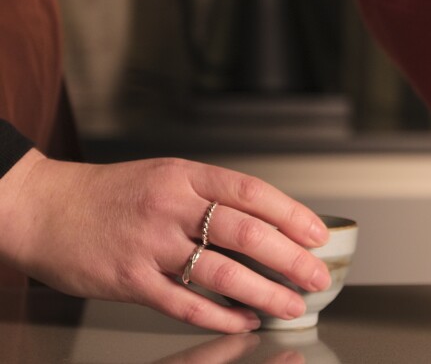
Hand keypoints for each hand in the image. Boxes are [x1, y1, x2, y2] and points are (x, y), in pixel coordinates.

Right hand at [0, 150, 330, 332]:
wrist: (44, 208)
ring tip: (292, 303)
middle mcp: (170, 207)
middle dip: (291, 259)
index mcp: (185, 177)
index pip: (252, 192)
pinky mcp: (129, 280)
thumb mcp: (166, 177)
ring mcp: (150, 245)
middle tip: (318, 275)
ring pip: (223, 273)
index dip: (292, 214)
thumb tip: (269, 222)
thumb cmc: (111, 194)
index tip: (318, 235)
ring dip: (266, 293)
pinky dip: (221, 316)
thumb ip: (210, 197)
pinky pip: (185, 304)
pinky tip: (244, 321)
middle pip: (247, 233)